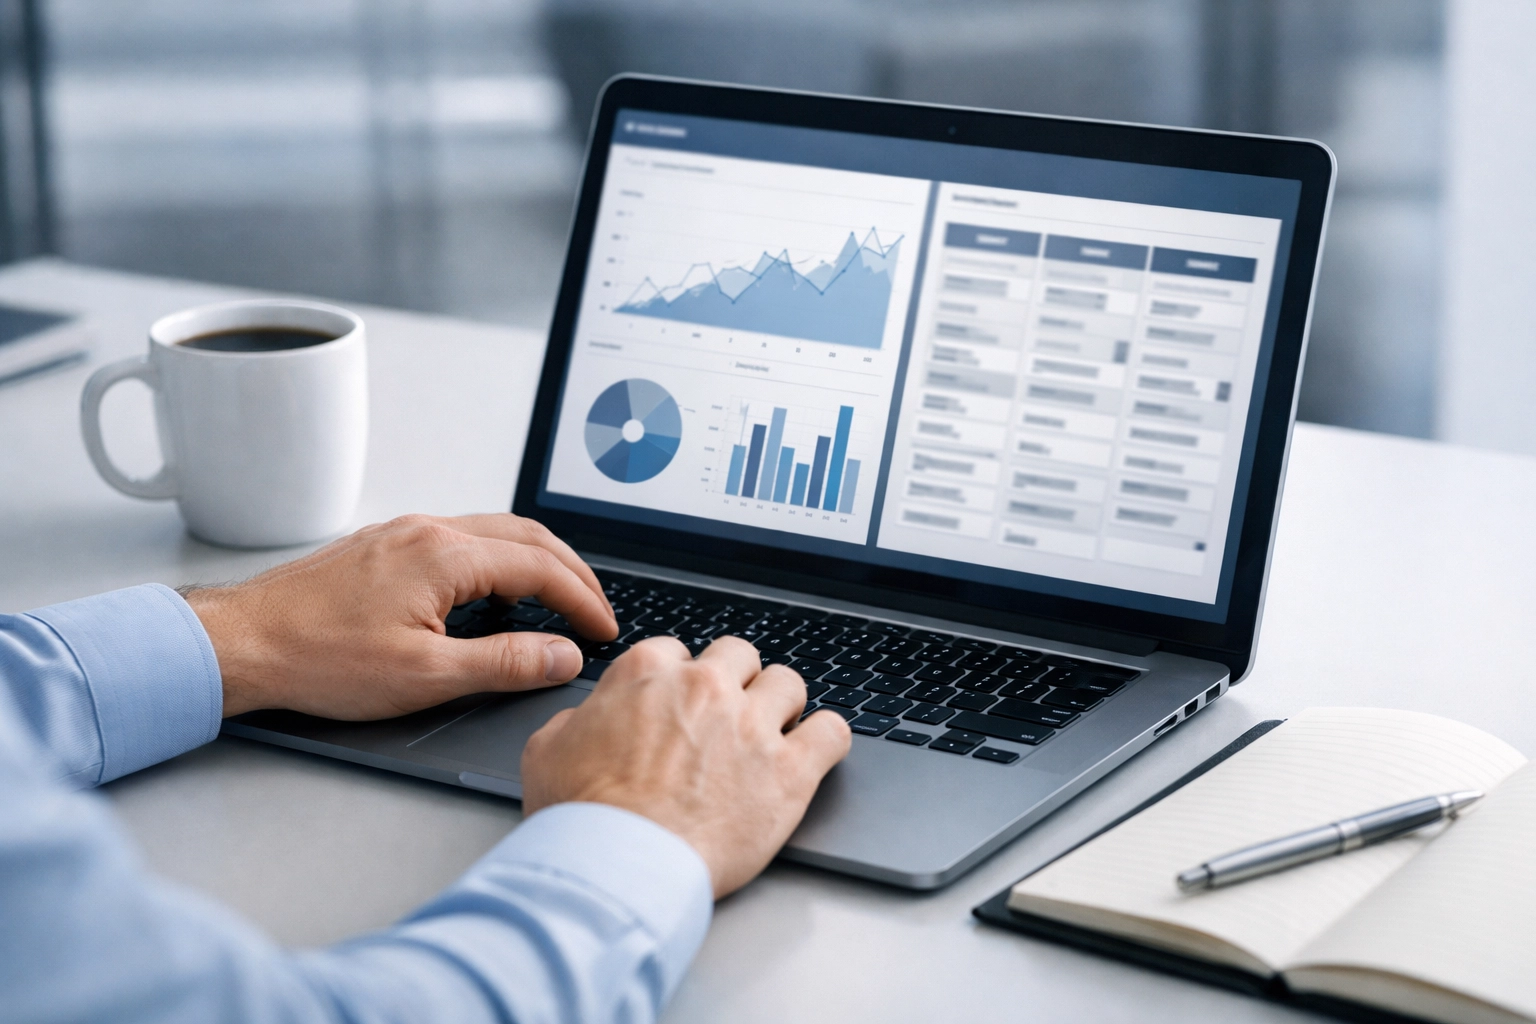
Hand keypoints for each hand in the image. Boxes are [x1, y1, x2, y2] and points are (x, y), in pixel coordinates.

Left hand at [185, 514, 617, 718]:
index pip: (541, 568)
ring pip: (494, 531)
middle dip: (572, 571)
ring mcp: (403, 533)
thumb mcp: (424, 676)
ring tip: (559, 596)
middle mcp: (428, 530)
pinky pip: (462, 537)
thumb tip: (562, 655)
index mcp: (445, 555)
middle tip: (596, 608)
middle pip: (527, 535)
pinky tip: (496, 588)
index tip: (603, 630)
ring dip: (537, 560)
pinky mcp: (384, 545)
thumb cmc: (318, 659)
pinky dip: (499, 558)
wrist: (242, 643)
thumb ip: (504, 663)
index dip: (582, 600)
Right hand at [520, 636, 851, 897]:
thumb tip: (588, 719)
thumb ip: (578, 721)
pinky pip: (833, 731)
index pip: (678, 651)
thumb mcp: (547, 751)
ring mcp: (752, 725)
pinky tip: (815, 751)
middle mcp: (706, 687)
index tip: (682, 706)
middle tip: (728, 716)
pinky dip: (827, 738)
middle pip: (740, 655)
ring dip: (781, 705)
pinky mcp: (790, 771)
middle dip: (736, 681)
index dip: (680, 681)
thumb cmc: (581, 818)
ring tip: (774, 732)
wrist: (618, 867)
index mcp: (648, 673)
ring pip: (789, 683)